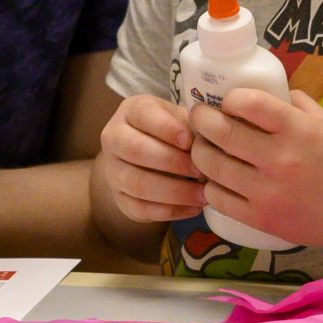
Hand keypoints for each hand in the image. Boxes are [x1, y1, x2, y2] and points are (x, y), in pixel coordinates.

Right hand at [94, 94, 206, 224]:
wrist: (143, 157)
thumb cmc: (170, 132)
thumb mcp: (179, 118)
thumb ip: (191, 125)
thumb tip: (209, 141)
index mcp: (130, 111)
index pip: (143, 114)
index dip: (166, 128)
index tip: (190, 142)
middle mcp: (114, 138)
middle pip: (135, 150)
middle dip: (172, 162)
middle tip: (202, 172)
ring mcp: (113, 170)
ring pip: (137, 183)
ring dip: (174, 192)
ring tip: (203, 195)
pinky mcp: (119, 198)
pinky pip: (141, 208)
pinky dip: (170, 211)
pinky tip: (194, 208)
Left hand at [186, 89, 322, 251]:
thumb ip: (294, 103)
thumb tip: (261, 90)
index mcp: (298, 130)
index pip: (248, 103)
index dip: (229, 98)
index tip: (227, 100)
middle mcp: (281, 159)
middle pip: (220, 132)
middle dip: (201, 119)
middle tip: (200, 116)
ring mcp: (268, 192)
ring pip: (211, 166)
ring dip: (200, 152)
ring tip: (204, 147)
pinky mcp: (262, 219)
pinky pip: (218, 199)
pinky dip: (210, 186)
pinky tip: (215, 179)